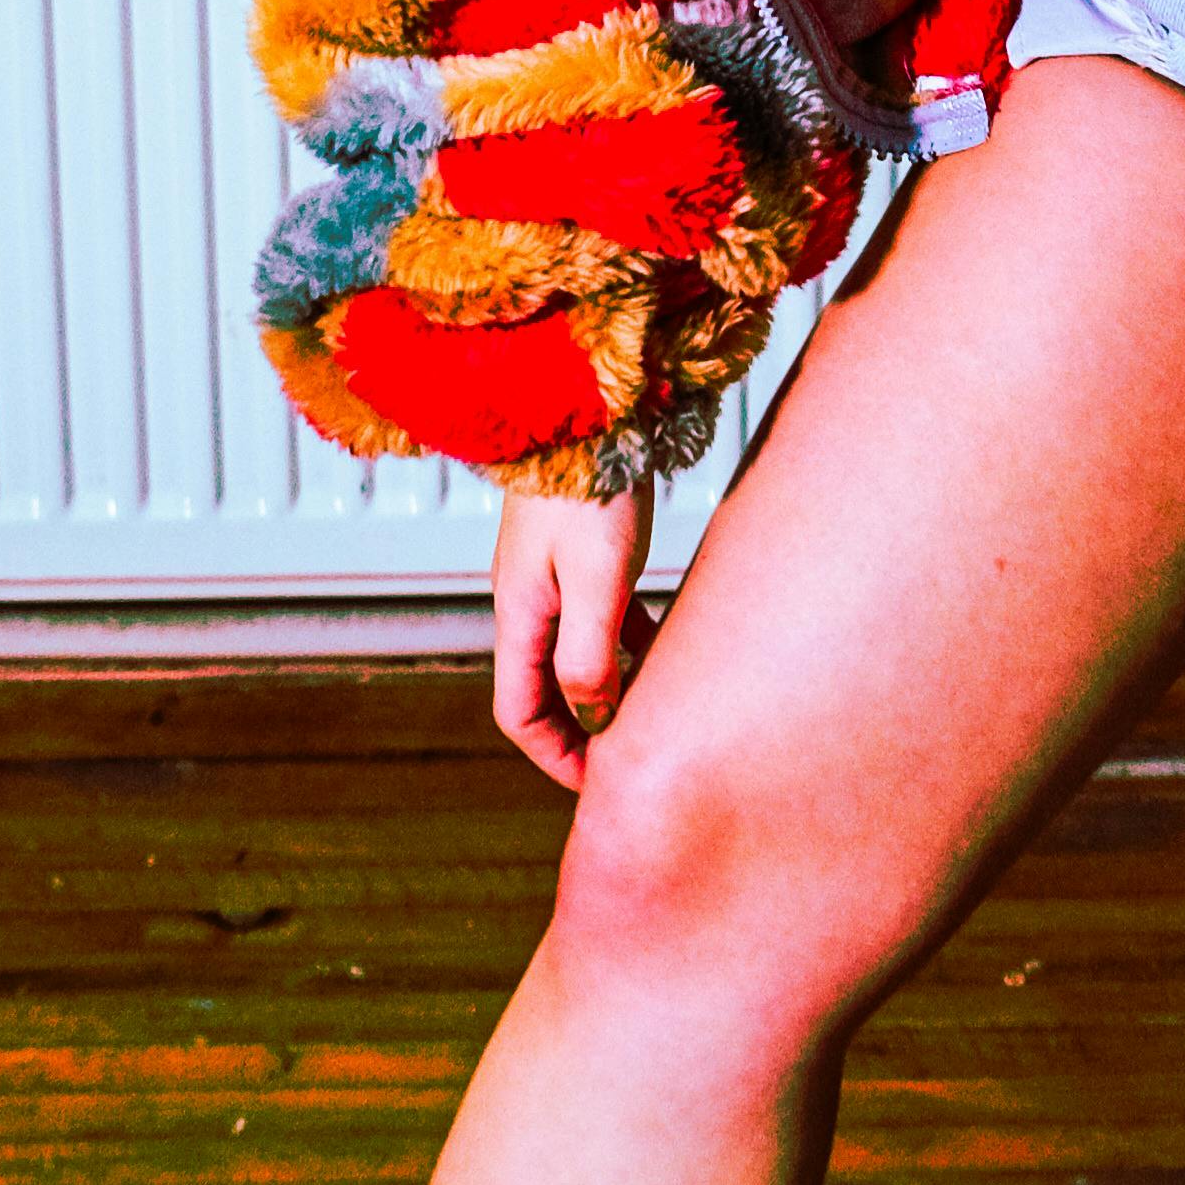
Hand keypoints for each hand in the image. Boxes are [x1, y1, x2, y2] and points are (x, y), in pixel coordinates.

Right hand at [491, 480, 654, 792]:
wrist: (586, 401)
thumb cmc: (590, 483)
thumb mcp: (596, 575)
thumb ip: (591, 652)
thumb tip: (598, 719)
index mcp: (519, 614)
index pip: (517, 712)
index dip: (555, 756)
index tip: (602, 783)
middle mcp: (528, 602)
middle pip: (543, 691)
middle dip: (581, 732)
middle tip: (634, 758)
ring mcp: (553, 577)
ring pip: (575, 655)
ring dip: (609, 688)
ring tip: (660, 708)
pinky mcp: (581, 554)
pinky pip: (600, 618)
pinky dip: (628, 641)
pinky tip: (667, 644)